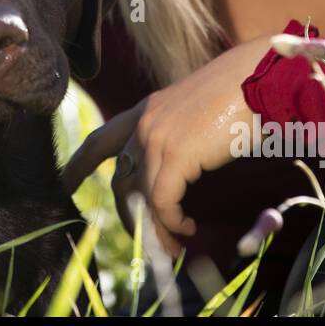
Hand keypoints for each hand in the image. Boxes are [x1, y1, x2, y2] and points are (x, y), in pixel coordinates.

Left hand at [61, 35, 275, 254]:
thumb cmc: (241, 94)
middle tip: (146, 242)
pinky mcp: (175, 155)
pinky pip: (162, 202)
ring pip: (140, 197)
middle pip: (120, 180)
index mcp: (146, 111)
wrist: (261, 77)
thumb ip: (178, 136)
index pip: (100, 140)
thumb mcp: (197, 115)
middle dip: (129, 215)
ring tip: (172, 248)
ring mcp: (156, 138)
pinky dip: (173, 223)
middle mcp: (144, 124)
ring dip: (155, 230)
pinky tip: (187, 229)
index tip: (63, 185)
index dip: (79, 166)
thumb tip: (178, 172)